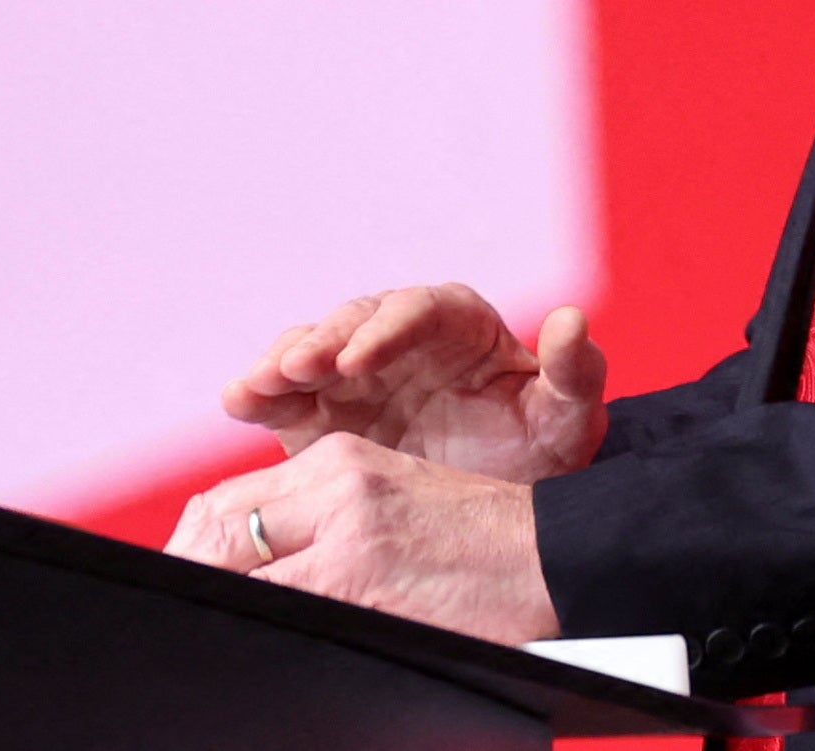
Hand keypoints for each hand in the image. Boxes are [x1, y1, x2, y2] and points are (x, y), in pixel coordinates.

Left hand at [167, 432, 558, 639]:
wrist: (552, 558)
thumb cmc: (476, 544)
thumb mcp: (394, 503)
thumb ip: (323, 522)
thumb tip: (246, 570)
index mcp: (339, 459)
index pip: (225, 506)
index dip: (186, 556)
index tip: (177, 590)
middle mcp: (334, 484)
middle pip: (213, 532)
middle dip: (182, 579)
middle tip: (174, 622)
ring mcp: (346, 531)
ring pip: (231, 569)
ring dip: (209, 606)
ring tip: (201, 644)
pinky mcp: (359, 577)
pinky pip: (274, 608)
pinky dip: (250, 631)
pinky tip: (250, 651)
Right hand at [218, 285, 604, 484]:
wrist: (501, 501)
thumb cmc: (539, 447)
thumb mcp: (567, 416)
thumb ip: (575, 371)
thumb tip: (572, 320)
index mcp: (459, 325)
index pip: (420, 312)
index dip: (387, 329)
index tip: (361, 356)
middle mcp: (399, 339)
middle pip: (355, 323)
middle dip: (325, 341)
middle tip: (299, 367)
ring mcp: (356, 375)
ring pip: (313, 351)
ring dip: (285, 362)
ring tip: (260, 383)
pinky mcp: (323, 415)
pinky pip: (286, 396)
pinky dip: (261, 393)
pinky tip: (239, 399)